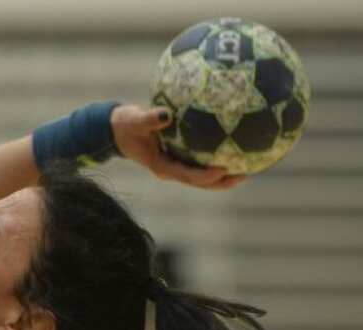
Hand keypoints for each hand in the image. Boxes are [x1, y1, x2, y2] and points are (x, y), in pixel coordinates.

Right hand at [111, 104, 245, 190]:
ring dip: (222, 176)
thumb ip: (150, 118)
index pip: (187, 176)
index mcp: (161, 166)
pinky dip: (215, 159)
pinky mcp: (178, 158)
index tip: (223, 170)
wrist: (117, 130)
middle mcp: (170, 169)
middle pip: (199, 183)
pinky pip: (199, 162)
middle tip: (244, 176)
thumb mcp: (134, 120)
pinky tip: (233, 149)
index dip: (205, 176)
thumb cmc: (126, 124)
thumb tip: (167, 113)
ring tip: (245, 169)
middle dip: (221, 182)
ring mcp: (175, 165)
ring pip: (201, 177)